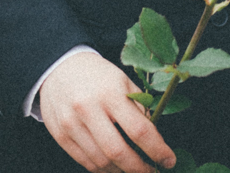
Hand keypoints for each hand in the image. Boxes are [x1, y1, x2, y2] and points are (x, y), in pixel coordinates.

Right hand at [39, 49, 175, 172]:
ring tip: (134, 170)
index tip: (169, 160)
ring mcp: (71, 124)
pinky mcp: (60, 135)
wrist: (60, 67)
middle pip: (118, 151)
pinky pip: (85, 162)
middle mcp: (88, 109)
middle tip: (152, 172)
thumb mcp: (124, 81)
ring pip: (100, 162)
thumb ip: (140, 108)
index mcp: (110, 92)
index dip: (157, 149)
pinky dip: (103, 170)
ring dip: (121, 172)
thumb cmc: (99, 76)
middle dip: (139, 168)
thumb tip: (155, 139)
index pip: (138, 129)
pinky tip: (115, 168)